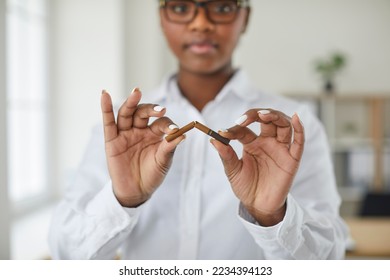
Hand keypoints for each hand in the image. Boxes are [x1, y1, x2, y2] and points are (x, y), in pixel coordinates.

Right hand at [100, 88, 183, 206]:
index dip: (167, 125)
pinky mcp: (112, 140)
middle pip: (143, 113)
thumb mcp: (163, 162)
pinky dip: (106, 108)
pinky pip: (108, 122)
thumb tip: (182, 135)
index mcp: (154, 133)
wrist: (136, 192)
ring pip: (127, 114)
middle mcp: (140, 130)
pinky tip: (105, 95)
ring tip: (137, 92)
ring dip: (131, 102)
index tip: (174, 130)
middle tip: (160, 110)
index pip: (161, 122)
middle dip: (151, 109)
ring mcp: (125, 134)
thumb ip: (169, 148)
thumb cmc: (152, 175)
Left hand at [211, 109, 304, 225]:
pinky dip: (299, 128)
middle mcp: (267, 142)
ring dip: (274, 116)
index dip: (234, 128)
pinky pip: (299, 142)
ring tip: (264, 115)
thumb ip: (226, 155)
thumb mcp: (233, 171)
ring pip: (283, 124)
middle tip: (244, 119)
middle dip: (255, 114)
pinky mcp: (292, 159)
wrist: (258, 205)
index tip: (223, 133)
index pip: (244, 128)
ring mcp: (280, 149)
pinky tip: (295, 118)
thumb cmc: (246, 187)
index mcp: (251, 143)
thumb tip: (214, 139)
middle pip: (266, 119)